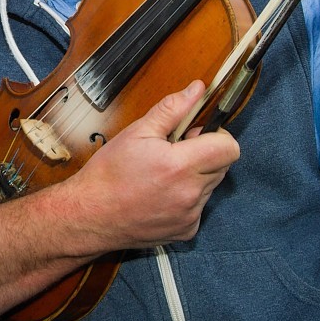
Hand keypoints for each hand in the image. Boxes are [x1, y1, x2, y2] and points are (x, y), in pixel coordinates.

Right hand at [63, 81, 238, 253]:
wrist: (90, 216)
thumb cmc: (109, 174)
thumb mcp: (137, 132)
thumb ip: (172, 109)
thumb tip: (197, 90)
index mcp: (180, 165)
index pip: (229, 148)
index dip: (217, 136)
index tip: (197, 135)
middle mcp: (190, 193)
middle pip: (222, 166)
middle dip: (205, 154)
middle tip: (174, 152)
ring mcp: (190, 215)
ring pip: (210, 186)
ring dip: (196, 176)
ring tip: (163, 175)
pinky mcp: (186, 230)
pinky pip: (199, 207)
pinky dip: (187, 198)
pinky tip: (161, 194)